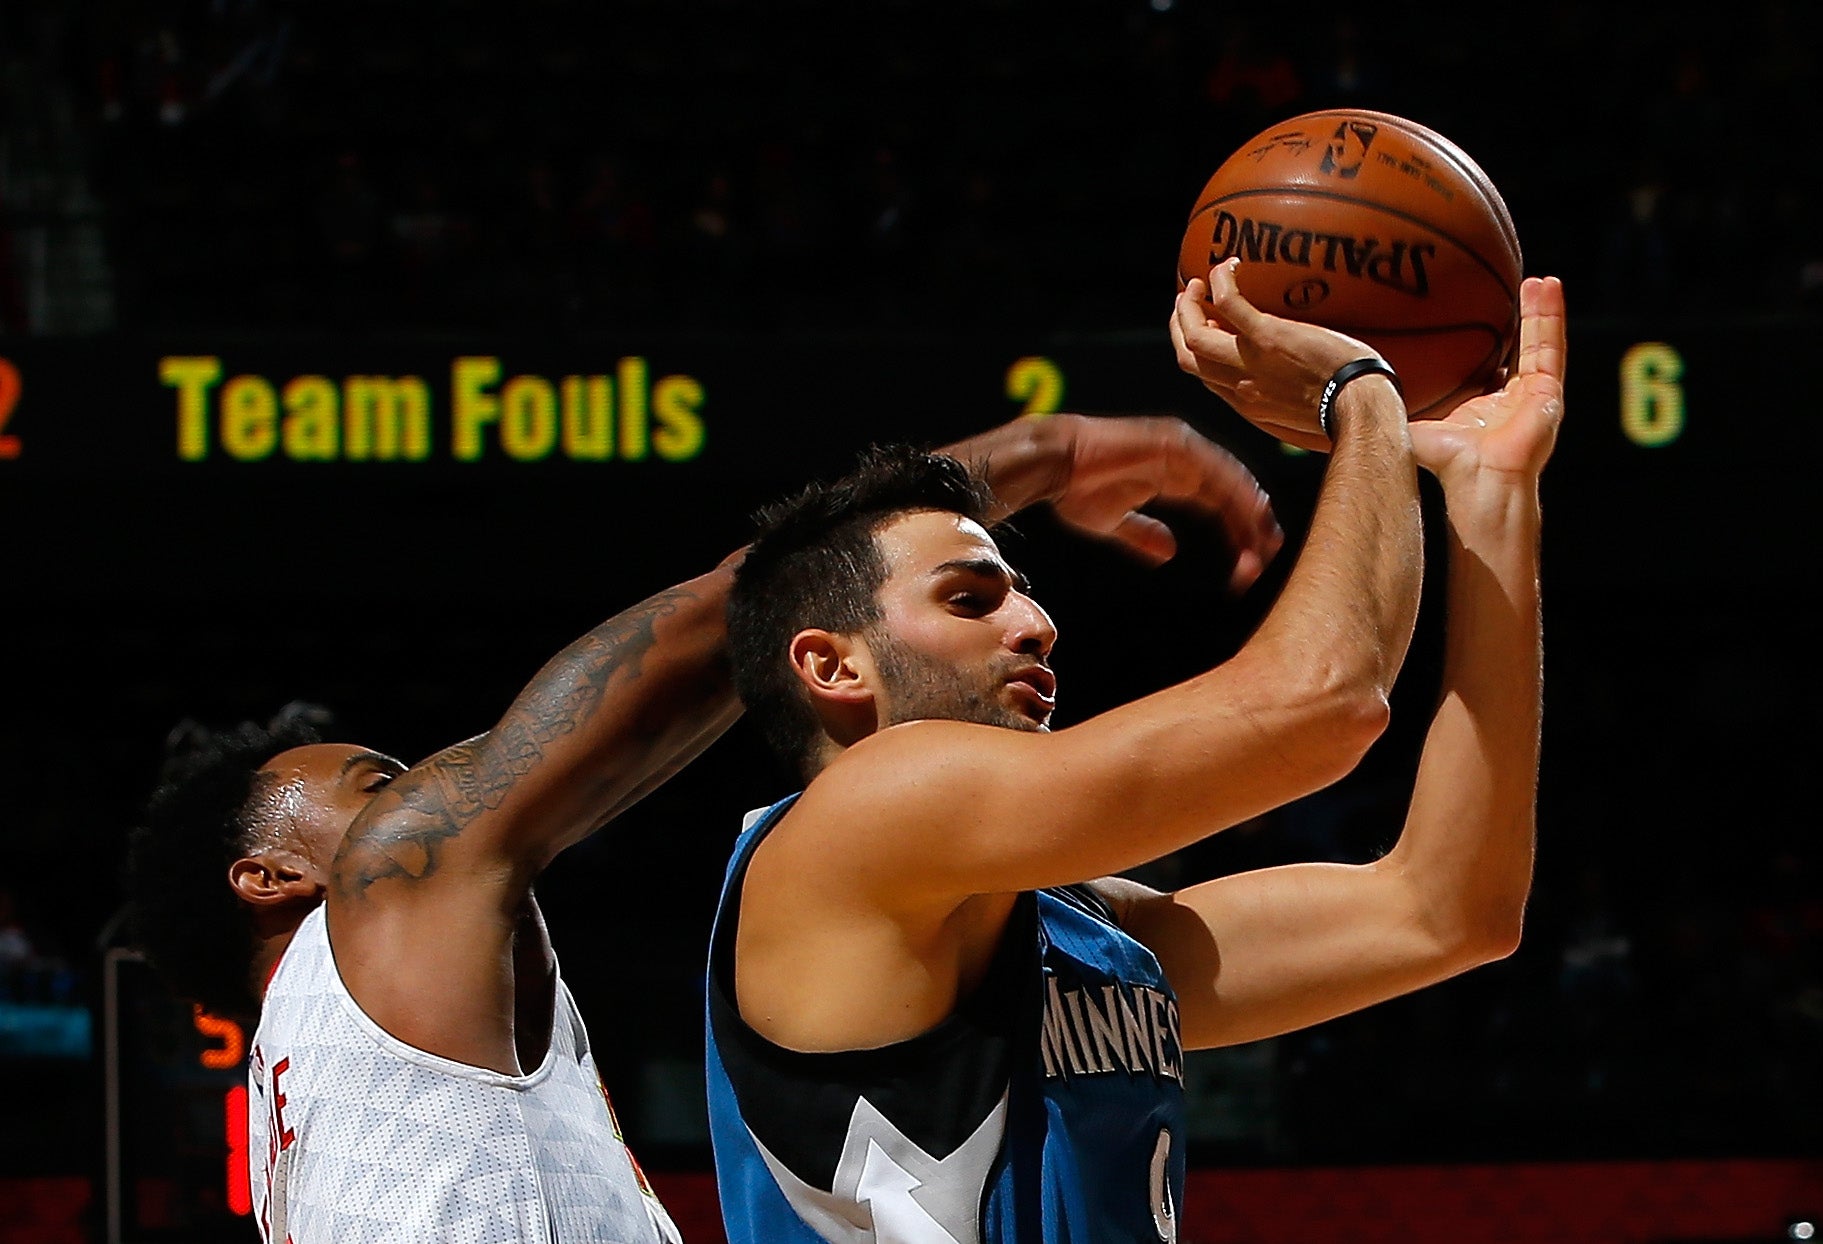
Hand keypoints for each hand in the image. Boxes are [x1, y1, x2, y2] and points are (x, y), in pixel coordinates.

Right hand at [940, 411, 1282, 592]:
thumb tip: (1169, 553)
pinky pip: (1213, 466)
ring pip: (1229, 479)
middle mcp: (1185, 459)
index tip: (1252, 563)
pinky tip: (1248, 510)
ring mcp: (1181, 447)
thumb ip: (1144, 534)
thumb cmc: (1075, 489)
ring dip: (1249, 510)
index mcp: (1176, 476)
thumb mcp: (1116, 522)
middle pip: (1233, 492)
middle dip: (1254, 525)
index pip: (1220, 504)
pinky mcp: (1172, 441)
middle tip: (1268, 557)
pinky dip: (1233, 487)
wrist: (1052, 464)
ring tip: (1265, 540)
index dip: (1239, 531)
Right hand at [1172, 257, 1393, 449]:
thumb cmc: (1347, 414)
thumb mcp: (1306, 420)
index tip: (1207, 330)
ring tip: (1199, 283)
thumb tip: (1292, 392)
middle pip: (1188, 358)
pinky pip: (1228, 303)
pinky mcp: (1267, 337)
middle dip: (1180, 327)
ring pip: (1195, 335)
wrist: (1359, 408)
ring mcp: (1250, 361)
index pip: (1207, 378)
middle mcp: (1240, 386)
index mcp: (1249, 405)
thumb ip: (1287, 405)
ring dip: (1188, 306)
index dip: (1198, 352)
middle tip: (1189, 302)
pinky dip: (1220, 282)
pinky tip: (1227, 266)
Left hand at [1407, 276, 1565, 488]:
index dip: (1494, 339)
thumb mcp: (1413, 421)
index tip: (1488, 312)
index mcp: (1485, 405)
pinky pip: (1551, 346)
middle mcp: (1513, 399)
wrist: (1476, 475)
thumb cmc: (1445, 459)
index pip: (1493, 364)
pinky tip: (1549, 289)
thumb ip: (1394, 404)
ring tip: (1541, 280)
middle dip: (1523, 317)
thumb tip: (1360, 386)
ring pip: (1541, 343)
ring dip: (1541, 311)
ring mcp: (1535, 396)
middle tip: (1521, 286)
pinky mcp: (1549, 392)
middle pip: (1521, 348)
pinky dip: (1552, 318)